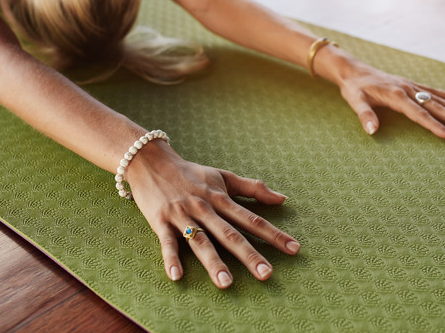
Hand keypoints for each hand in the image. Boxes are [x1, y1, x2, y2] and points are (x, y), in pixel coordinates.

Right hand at [125, 140, 299, 288]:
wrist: (151, 161)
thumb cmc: (191, 173)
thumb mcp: (223, 176)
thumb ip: (253, 188)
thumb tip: (283, 198)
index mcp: (222, 199)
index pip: (252, 219)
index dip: (274, 234)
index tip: (293, 249)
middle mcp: (205, 208)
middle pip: (230, 234)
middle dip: (249, 254)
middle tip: (266, 274)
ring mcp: (183, 215)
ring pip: (201, 241)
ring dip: (213, 262)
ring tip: (226, 282)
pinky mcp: (160, 221)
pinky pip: (167, 242)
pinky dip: (171, 259)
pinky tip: (177, 277)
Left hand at [334, 55, 444, 137]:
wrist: (353, 70)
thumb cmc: (354, 88)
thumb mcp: (355, 102)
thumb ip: (365, 116)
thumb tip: (372, 131)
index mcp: (396, 96)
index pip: (419, 114)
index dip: (434, 126)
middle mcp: (407, 89)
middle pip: (434, 106)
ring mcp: (410, 85)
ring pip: (437, 98)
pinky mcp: (409, 84)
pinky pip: (431, 90)